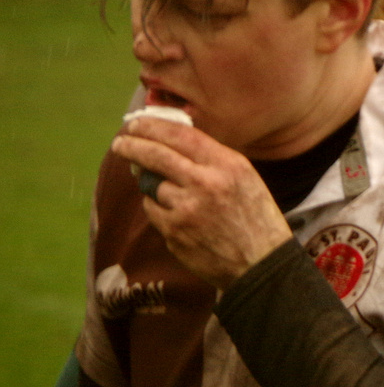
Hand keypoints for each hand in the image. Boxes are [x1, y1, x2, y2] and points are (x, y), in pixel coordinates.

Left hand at [110, 117, 290, 289]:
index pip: (181, 135)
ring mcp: (188, 209)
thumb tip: (169, 142)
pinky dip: (159, 208)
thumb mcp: (245, 178)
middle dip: (133, 146)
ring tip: (163, 187)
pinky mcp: (174, 232)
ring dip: (151, 183)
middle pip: (157, 155)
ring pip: (151, 184)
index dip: (153, 126)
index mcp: (228, 165)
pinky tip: (176, 213)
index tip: (137, 123)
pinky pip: (153, 210)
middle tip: (120, 143)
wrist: (261, 263)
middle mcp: (207, 183)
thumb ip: (212, 159)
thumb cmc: (255, 217)